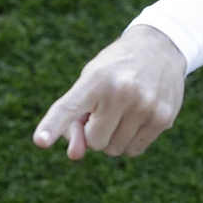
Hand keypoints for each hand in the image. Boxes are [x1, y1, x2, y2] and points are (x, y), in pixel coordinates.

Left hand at [32, 25, 186, 158]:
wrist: (160, 47)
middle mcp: (121, 92)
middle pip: (94, 142)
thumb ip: (74, 118)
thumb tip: (74, 155)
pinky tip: (138, 117)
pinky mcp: (163, 118)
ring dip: (113, 138)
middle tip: (105, 109)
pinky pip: (134, 150)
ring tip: (123, 110)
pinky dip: (130, 141)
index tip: (39, 141)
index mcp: (95, 79)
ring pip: (114, 150)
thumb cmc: (115, 70)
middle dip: (94, 132)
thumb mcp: (89, 82)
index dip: (52, 125)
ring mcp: (145, 106)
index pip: (69, 107)